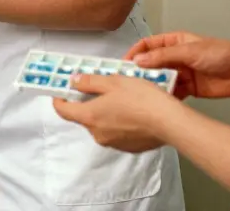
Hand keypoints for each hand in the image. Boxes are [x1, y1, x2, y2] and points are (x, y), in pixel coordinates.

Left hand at [51, 73, 179, 152]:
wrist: (169, 122)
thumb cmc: (142, 99)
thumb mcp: (113, 82)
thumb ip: (90, 82)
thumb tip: (74, 81)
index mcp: (90, 116)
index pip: (63, 111)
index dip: (60, 99)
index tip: (62, 91)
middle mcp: (98, 133)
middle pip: (84, 116)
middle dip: (89, 102)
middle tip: (101, 87)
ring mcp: (113, 143)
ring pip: (102, 124)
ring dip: (106, 112)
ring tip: (122, 97)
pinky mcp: (128, 147)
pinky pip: (117, 132)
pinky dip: (120, 122)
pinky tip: (133, 111)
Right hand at [126, 32, 229, 99]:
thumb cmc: (222, 54)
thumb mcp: (190, 51)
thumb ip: (163, 56)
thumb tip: (138, 60)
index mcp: (174, 42)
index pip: (148, 46)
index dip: (135, 53)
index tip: (124, 65)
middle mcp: (175, 57)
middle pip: (152, 64)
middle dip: (141, 72)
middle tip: (131, 82)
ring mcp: (182, 73)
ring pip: (160, 79)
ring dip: (153, 85)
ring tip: (146, 93)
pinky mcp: (189, 89)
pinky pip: (172, 92)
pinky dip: (166, 96)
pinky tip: (161, 100)